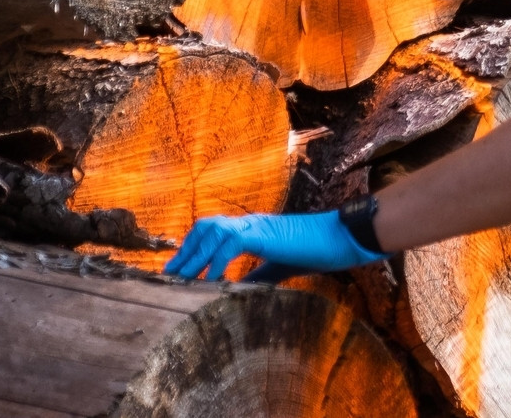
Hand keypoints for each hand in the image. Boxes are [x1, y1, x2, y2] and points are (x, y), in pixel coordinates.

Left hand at [164, 211, 386, 280]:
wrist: (341, 237)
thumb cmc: (317, 251)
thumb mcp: (280, 267)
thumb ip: (257, 275)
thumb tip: (236, 288)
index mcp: (253, 229)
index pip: (213, 232)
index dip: (193, 248)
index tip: (178, 269)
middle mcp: (250, 222)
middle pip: (205, 227)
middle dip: (185, 251)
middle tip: (169, 274)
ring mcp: (256, 225)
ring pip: (212, 231)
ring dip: (194, 254)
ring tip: (181, 277)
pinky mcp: (263, 233)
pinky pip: (230, 244)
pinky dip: (215, 262)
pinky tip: (209, 279)